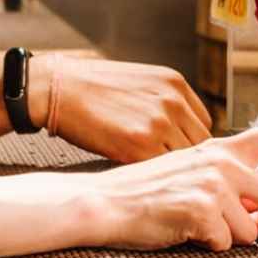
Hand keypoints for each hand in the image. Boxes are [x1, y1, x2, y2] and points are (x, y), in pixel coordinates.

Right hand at [40, 56, 213, 162]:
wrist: (55, 88)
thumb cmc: (88, 86)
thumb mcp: (138, 81)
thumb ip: (163, 101)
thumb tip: (178, 130)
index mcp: (174, 83)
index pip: (202, 123)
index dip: (188, 140)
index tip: (172, 150)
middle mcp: (173, 101)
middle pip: (200, 144)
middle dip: (182, 156)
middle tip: (161, 167)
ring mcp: (159, 123)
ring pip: (184, 160)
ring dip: (169, 169)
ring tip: (148, 172)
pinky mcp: (140, 145)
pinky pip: (162, 170)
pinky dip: (153, 175)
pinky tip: (135, 170)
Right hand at [86, 113, 257, 251]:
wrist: (103, 201)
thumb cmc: (146, 192)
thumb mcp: (189, 171)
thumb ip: (228, 182)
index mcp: (222, 148)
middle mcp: (222, 160)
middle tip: (236, 226)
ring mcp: (213, 182)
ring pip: (253, 231)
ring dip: (227, 237)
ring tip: (192, 223)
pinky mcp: (201, 206)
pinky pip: (224, 243)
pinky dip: (205, 245)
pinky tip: (180, 229)